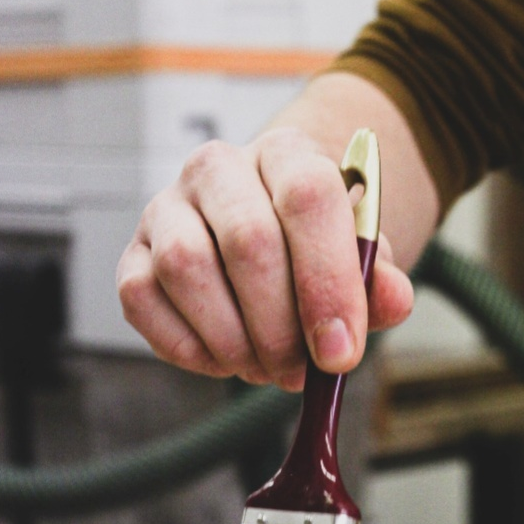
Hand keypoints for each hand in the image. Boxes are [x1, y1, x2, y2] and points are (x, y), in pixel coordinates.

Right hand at [117, 126, 414, 388]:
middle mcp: (218, 167)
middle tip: (300, 370)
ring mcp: (166, 207)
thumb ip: (379, 280)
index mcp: (286, 152)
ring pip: (188, 268)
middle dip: (280, 325)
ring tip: (264, 366)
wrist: (267, 235)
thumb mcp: (359, 261)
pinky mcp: (132, 253)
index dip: (326, 280)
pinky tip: (223, 358)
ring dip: (232, 338)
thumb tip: (391, 300)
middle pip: (248, 240)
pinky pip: (142, 300)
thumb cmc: (314, 249)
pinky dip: (188, 346)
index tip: (340, 351)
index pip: (307, 195)